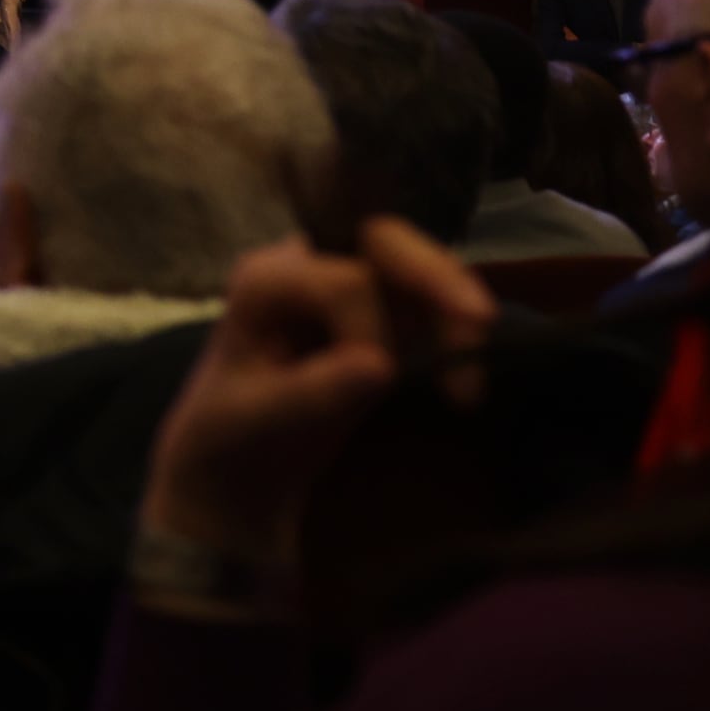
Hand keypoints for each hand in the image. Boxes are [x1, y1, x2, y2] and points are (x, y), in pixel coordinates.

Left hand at [132, 224, 490, 595]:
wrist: (239, 465)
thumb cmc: (229, 435)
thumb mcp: (253, 421)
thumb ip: (310, 392)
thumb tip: (378, 367)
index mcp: (265, 280)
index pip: (340, 281)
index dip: (369, 328)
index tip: (375, 381)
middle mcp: (308, 267)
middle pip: (385, 245)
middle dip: (437, 277)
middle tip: (480, 319)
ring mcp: (349, 287)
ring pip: (420, 274)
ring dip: (455, 316)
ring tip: (468, 386)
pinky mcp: (380, 318)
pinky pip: (431, 310)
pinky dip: (454, 339)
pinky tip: (462, 389)